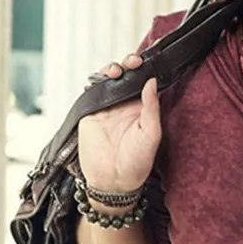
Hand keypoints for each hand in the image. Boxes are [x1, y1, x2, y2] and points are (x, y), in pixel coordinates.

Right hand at [77, 54, 161, 192]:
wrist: (113, 181)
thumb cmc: (137, 163)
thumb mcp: (151, 134)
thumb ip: (151, 108)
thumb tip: (151, 81)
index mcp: (141, 110)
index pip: (143, 83)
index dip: (144, 70)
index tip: (146, 63)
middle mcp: (124, 106)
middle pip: (125, 77)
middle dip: (129, 64)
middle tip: (133, 62)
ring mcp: (107, 108)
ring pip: (107, 80)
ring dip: (112, 69)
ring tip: (117, 71)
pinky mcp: (91, 112)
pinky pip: (92, 91)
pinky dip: (96, 80)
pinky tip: (104, 79)